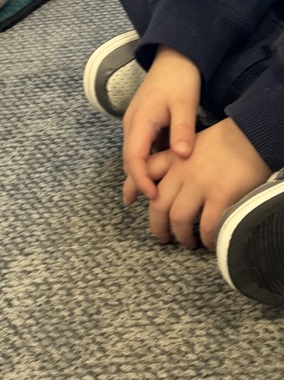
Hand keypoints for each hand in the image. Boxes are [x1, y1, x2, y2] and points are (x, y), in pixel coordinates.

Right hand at [122, 46, 200, 203]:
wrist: (174, 57)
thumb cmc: (179, 79)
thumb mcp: (184, 104)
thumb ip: (182, 130)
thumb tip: (182, 156)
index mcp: (140, 121)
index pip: (134, 157)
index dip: (141, 179)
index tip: (154, 196)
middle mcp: (132, 124)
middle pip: (130, 159)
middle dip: (137, 183)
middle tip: (150, 207)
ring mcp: (135, 123)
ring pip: (133, 155)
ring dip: (139, 175)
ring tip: (147, 199)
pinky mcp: (142, 123)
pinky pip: (140, 148)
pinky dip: (145, 164)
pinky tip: (156, 176)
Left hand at [137, 117, 271, 249]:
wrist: (250, 136)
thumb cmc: (222, 143)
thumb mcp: (190, 143)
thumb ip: (175, 160)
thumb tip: (164, 181)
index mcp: (173, 156)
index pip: (145, 171)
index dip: (133, 187)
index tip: (128, 201)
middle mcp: (182, 171)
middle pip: (158, 204)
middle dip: (157, 226)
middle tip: (162, 238)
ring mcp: (200, 183)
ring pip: (179, 218)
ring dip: (182, 236)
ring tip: (189, 243)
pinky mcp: (221, 195)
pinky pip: (207, 225)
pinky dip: (207, 238)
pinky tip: (210, 242)